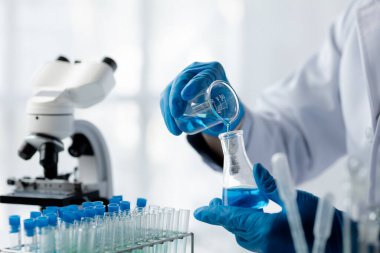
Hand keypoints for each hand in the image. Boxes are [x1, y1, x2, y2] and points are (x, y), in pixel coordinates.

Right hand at [160, 61, 243, 135]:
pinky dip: (167, 114)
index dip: (194, 85)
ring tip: (175, 130)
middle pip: (181, 80)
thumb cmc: (227, 103)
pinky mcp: (174, 87)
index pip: (202, 76)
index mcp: (213, 70)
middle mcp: (196, 70)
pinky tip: (171, 127)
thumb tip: (220, 127)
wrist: (219, 100)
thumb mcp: (231, 107)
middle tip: (176, 115)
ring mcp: (183, 77)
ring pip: (170, 91)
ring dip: (169, 111)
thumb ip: (227, 116)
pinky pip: (166, 98)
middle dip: (176, 98)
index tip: (186, 96)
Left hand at [194, 164, 343, 252]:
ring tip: (232, 207)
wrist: (337, 242)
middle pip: (234, 227)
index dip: (213, 214)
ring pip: (243, 235)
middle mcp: (262, 243)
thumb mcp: (295, 198)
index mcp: (264, 229)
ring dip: (235, 221)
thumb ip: (271, 186)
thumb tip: (255, 169)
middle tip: (215, 202)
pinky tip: (253, 217)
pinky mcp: (273, 251)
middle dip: (223, 215)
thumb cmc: (320, 220)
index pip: (231, 219)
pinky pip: (253, 240)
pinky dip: (247, 227)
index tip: (199, 211)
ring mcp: (268, 250)